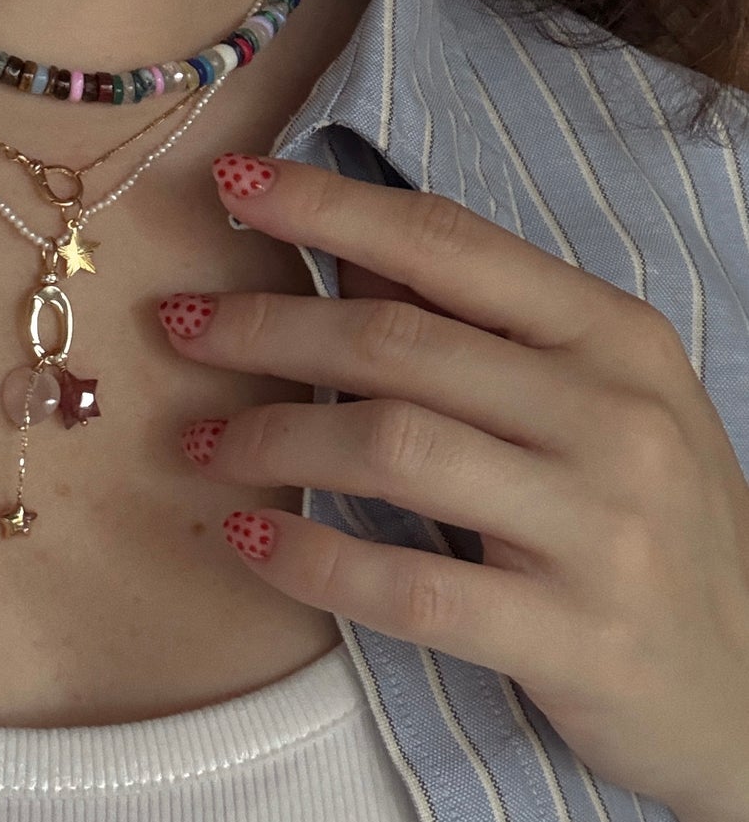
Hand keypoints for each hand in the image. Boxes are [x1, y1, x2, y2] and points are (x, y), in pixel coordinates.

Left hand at [161, 154, 748, 821]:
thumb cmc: (644, 517)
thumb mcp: (587, 399)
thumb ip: (470, 326)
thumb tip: (340, 256)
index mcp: (611, 334)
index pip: (446, 243)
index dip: (327, 208)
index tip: (231, 186)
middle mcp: (614, 411)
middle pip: (397, 339)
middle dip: (266, 327)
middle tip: (178, 326)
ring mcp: (603, 524)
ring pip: (392, 445)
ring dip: (271, 435)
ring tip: (201, 444)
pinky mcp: (577, 635)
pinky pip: (408, 585)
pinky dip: (311, 557)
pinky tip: (250, 538)